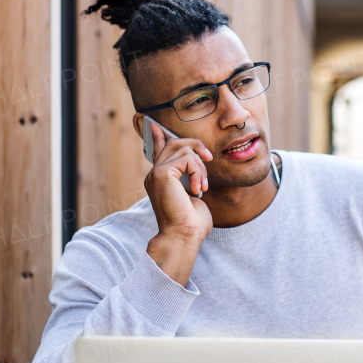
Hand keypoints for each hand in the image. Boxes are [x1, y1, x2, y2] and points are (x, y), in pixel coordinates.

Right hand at [144, 122, 212, 283]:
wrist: (183, 236)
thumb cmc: (191, 223)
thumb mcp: (192, 195)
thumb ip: (190, 178)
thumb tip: (197, 163)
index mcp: (159, 180)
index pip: (159, 151)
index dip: (160, 137)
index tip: (156, 126)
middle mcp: (154, 175)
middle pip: (174, 143)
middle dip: (195, 146)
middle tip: (208, 158)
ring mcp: (156, 173)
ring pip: (183, 148)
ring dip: (200, 165)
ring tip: (202, 185)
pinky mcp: (162, 173)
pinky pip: (187, 157)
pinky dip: (198, 171)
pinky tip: (198, 189)